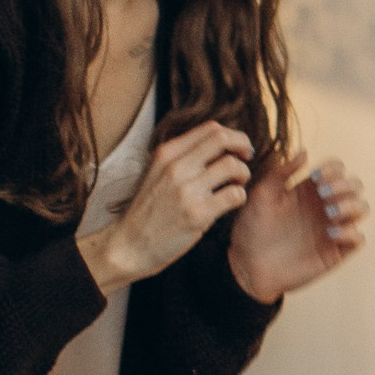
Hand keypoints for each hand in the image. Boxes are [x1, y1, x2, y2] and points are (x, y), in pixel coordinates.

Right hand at [78, 122, 251, 292]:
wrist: (128, 245)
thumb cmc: (149, 211)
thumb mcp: (158, 173)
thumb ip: (183, 158)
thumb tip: (221, 144)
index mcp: (166, 153)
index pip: (210, 128)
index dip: (232, 135)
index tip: (237, 149)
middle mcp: (175, 167)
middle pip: (223, 139)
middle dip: (243, 146)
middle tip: (246, 160)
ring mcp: (186, 190)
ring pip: (233, 166)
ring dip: (243, 175)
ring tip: (236, 186)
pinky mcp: (197, 214)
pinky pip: (234, 195)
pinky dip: (240, 197)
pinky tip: (232, 204)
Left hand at [229, 149, 368, 302]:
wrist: (247, 266)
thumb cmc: (251, 230)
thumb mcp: (261, 195)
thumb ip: (282, 172)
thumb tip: (305, 152)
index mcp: (308, 190)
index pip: (337, 169)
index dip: (333, 168)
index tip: (315, 177)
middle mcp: (324, 207)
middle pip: (355, 185)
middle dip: (344, 185)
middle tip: (322, 195)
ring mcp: (332, 229)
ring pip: (362, 208)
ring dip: (351, 205)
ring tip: (329, 213)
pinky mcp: (335, 252)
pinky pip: (359, 238)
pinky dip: (351, 232)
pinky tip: (330, 233)